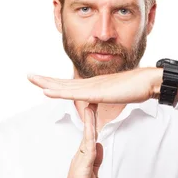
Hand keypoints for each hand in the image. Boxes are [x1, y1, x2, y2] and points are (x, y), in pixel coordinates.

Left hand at [28, 67, 162, 104]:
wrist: (148, 81)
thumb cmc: (137, 88)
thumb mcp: (117, 94)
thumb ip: (108, 97)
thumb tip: (102, 101)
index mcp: (95, 85)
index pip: (71, 85)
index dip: (56, 83)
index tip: (44, 82)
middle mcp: (91, 83)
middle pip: (63, 82)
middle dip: (45, 79)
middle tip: (29, 75)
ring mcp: (92, 87)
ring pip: (65, 86)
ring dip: (47, 83)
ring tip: (32, 79)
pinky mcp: (96, 92)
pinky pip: (72, 93)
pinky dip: (58, 92)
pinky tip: (46, 91)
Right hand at [49, 103, 102, 177]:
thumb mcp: (93, 177)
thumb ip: (95, 161)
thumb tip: (98, 145)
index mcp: (84, 160)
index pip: (91, 137)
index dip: (94, 122)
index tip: (96, 106)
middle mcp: (80, 159)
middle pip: (87, 133)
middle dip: (90, 116)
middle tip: (92, 96)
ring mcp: (79, 165)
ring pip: (86, 140)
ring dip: (89, 124)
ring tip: (90, 107)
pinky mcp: (80, 173)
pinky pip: (87, 155)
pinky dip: (89, 142)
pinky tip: (92, 133)